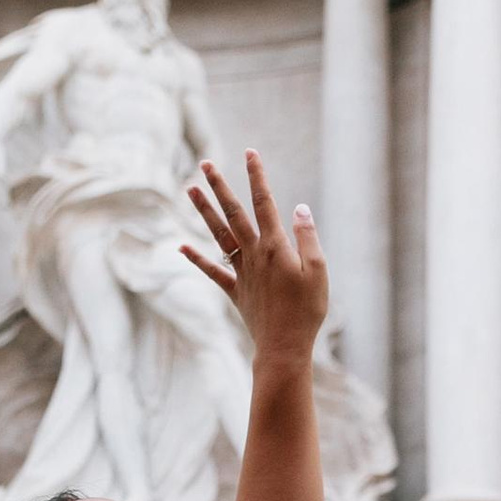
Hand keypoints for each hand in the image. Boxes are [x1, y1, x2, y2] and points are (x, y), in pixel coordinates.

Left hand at [182, 152, 326, 375]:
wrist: (284, 347)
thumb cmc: (307, 310)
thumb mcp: (319, 270)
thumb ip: (307, 237)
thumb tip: (298, 208)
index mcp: (275, 247)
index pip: (264, 202)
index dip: (257, 176)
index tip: (250, 153)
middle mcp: (253, 254)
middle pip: (233, 213)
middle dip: (220, 186)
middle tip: (205, 164)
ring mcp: (241, 272)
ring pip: (218, 235)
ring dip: (203, 211)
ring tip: (190, 189)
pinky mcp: (235, 291)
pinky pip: (212, 271)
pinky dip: (196, 258)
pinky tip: (181, 245)